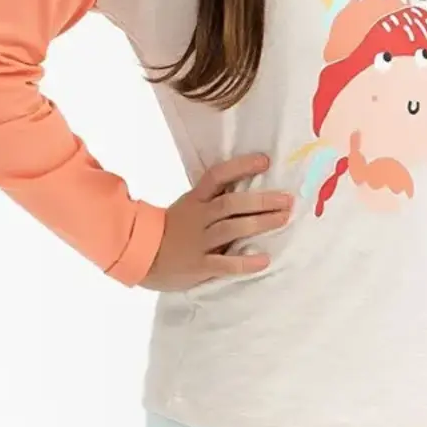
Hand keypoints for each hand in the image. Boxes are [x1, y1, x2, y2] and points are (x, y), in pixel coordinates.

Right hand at [140, 153, 294, 291]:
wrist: (139, 256)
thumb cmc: (171, 231)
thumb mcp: (187, 208)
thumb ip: (212, 202)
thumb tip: (248, 193)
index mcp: (195, 201)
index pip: (217, 176)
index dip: (241, 166)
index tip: (265, 161)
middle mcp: (199, 218)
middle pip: (231, 204)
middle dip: (261, 200)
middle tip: (287, 199)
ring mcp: (199, 242)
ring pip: (232, 229)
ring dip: (260, 223)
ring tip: (283, 219)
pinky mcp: (198, 266)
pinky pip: (225, 264)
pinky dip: (245, 262)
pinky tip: (264, 260)